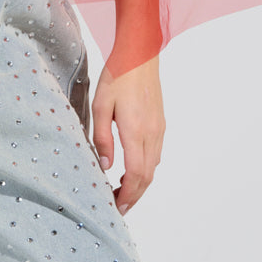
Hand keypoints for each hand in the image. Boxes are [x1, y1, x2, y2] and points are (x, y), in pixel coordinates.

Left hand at [91, 54, 164, 214]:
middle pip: (147, 176)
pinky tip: (132, 169)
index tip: (117, 207)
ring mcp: (159, 128)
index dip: (128, 195)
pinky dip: (146, 169)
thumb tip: (106, 166)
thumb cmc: (117, 75)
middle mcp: (152, 133)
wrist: (140, 54)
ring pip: (153, 167)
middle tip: (118, 207)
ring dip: (140, 183)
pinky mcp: (160, 123)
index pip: (136, 174)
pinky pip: (156, 154)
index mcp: (136, 130)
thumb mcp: (101, 105)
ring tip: (122, 191)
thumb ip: (102, 138)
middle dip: (134, 196)